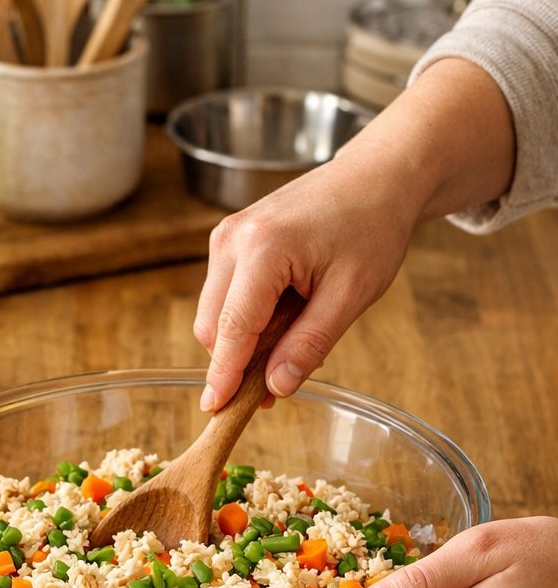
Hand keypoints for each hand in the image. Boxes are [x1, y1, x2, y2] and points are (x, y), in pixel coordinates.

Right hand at [194, 149, 416, 411]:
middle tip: (284, 378)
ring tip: (296, 333)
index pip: (233, 327)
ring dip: (245, 341)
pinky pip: (224, 297)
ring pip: (215, 315)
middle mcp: (233, 239)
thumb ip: (310, 343)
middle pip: (213, 326)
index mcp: (263, 248)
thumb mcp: (352, 294)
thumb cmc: (371, 227)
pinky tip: (286, 314)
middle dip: (239, 361)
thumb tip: (276, 387)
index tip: (215, 410)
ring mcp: (226, 237)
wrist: (375, 177)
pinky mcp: (229, 241)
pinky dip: (248, 318)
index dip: (224, 375)